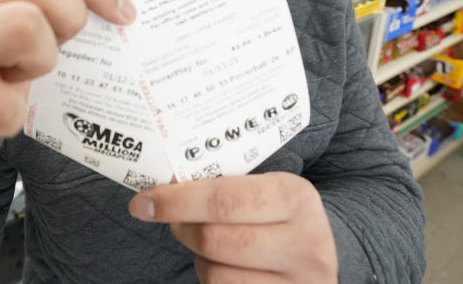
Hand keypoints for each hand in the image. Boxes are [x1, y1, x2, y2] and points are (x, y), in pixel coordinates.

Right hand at [0, 0, 135, 187]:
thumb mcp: (3, 31)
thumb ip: (41, 6)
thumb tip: (116, 5)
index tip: (123, 14)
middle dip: (68, 21)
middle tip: (50, 54)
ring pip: (24, 27)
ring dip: (38, 65)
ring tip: (15, 79)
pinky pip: (1, 104)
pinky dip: (12, 118)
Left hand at [129, 173, 336, 282]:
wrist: (318, 256)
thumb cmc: (277, 217)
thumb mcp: (264, 191)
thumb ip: (222, 187)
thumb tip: (160, 189)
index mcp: (296, 198)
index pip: (224, 199)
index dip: (177, 201)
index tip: (144, 202)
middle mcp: (306, 243)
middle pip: (215, 239)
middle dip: (182, 227)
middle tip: (172, 219)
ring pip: (216, 274)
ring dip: (200, 259)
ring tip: (209, 245)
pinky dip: (213, 281)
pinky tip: (225, 268)